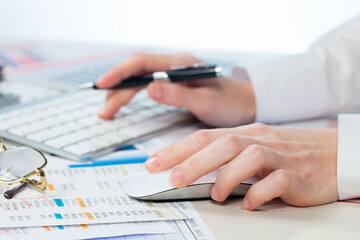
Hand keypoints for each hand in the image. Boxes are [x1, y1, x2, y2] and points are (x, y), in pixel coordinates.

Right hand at [96, 52, 255, 126]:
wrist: (245, 103)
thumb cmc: (230, 102)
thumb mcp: (205, 102)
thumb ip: (178, 95)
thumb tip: (149, 89)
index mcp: (181, 64)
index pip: (142, 62)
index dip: (120, 73)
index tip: (103, 85)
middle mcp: (175, 65)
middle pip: (137, 72)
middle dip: (117, 89)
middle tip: (104, 111)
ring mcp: (174, 73)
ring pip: (140, 79)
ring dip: (122, 93)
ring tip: (108, 110)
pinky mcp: (174, 83)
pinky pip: (147, 85)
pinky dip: (133, 94)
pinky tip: (124, 101)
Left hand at [144, 123, 338, 209]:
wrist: (334, 152)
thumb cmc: (290, 151)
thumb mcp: (255, 145)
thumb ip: (227, 155)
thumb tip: (193, 170)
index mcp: (245, 133)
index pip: (204, 137)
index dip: (176, 149)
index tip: (153, 163)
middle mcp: (258, 140)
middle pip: (221, 144)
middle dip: (193, 161)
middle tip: (173, 178)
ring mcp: (278, 156)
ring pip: (246, 157)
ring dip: (225, 177)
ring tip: (215, 195)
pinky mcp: (296, 175)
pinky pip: (274, 183)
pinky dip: (257, 194)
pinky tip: (249, 204)